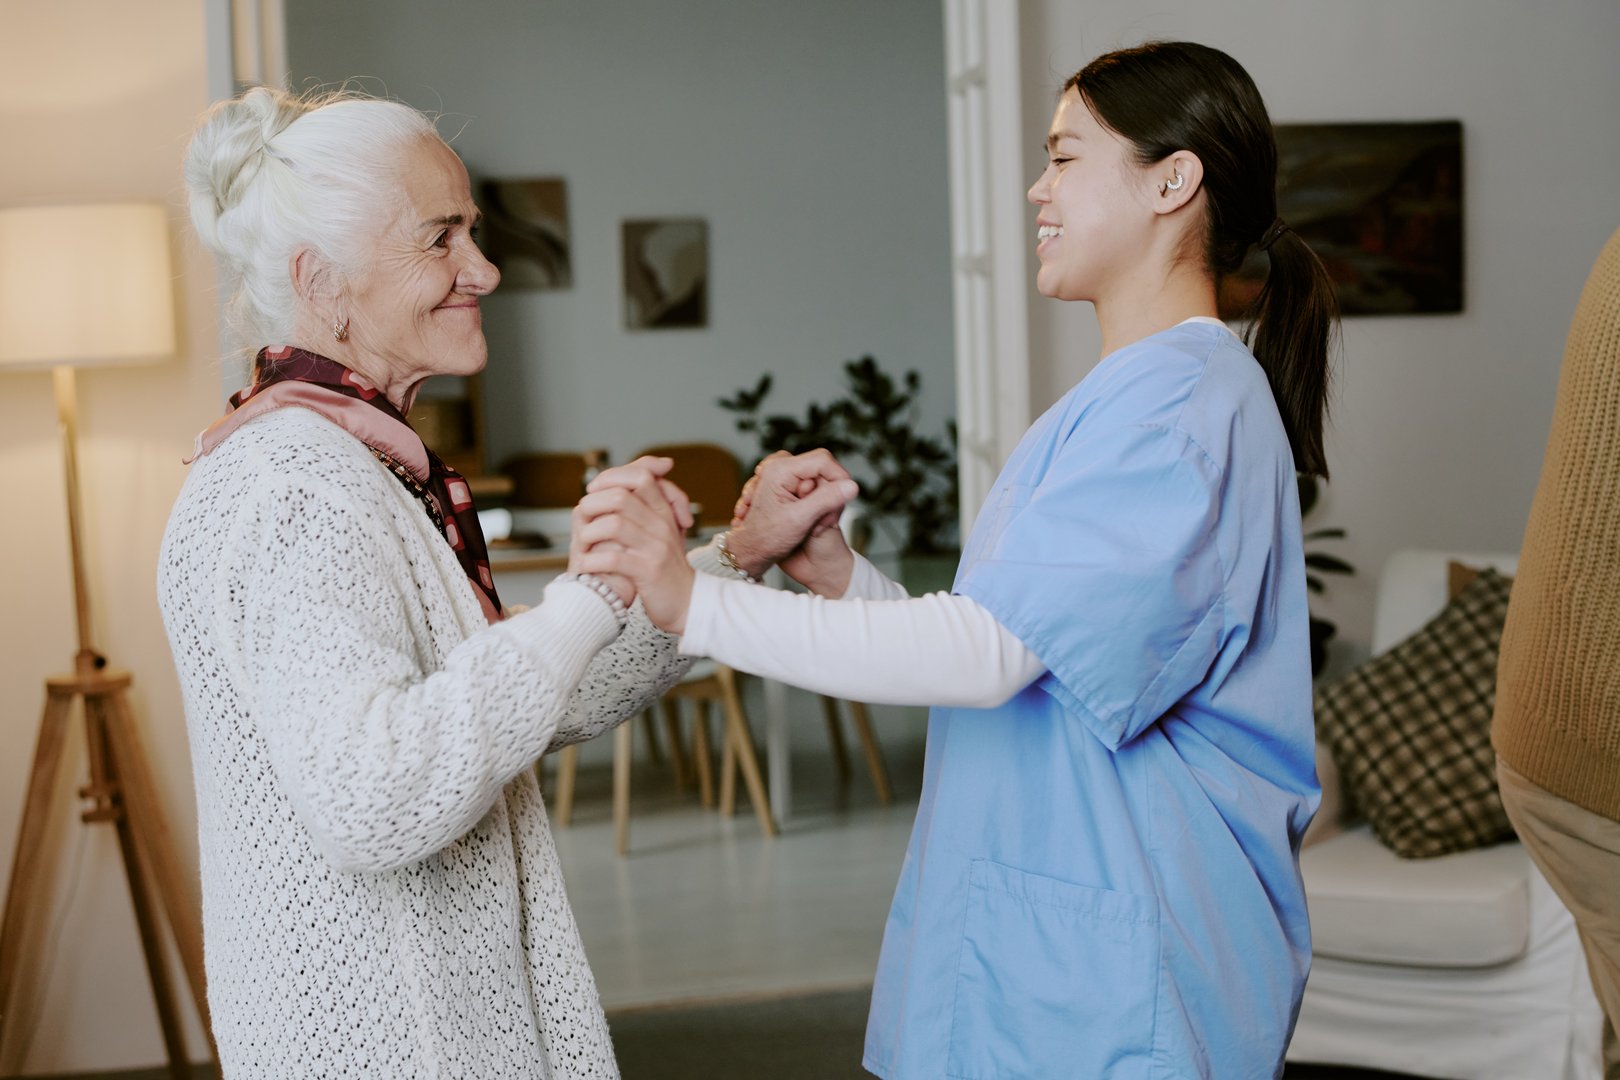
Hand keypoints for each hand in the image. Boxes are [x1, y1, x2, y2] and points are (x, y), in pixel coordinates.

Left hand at [572, 457, 695, 631]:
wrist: (688, 603)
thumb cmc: (666, 568)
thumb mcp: (661, 532)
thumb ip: (646, 508)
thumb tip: (614, 486)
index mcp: (664, 512)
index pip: (641, 476)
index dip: (612, 476)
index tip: (594, 488)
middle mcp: (662, 525)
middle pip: (622, 496)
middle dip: (593, 502)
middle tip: (581, 514)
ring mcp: (656, 548)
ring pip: (615, 524)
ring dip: (589, 531)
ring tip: (581, 541)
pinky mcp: (649, 572)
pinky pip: (614, 558)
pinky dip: (593, 560)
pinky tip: (586, 564)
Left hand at [729, 450, 857, 594]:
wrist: (750, 551)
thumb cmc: (767, 539)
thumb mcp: (801, 520)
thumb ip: (826, 500)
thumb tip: (852, 486)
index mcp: (780, 469)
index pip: (823, 460)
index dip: (840, 478)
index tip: (846, 499)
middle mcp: (779, 466)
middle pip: (822, 469)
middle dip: (829, 494)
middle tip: (825, 522)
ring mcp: (781, 474)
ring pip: (818, 479)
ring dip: (823, 502)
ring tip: (815, 526)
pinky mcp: (785, 483)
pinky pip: (811, 486)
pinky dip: (815, 503)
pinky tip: (810, 522)